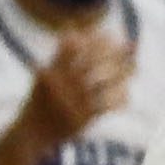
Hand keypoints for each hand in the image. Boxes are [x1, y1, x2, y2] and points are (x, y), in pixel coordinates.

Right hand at [10, 29, 127, 151]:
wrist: (30, 135)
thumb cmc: (41, 101)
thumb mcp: (44, 76)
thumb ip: (59, 55)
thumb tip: (74, 29)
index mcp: (50, 73)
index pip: (71, 49)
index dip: (91, 39)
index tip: (107, 33)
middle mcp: (61, 85)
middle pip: (91, 63)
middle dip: (111, 52)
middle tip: (127, 45)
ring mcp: (72, 102)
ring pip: (103, 83)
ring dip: (121, 73)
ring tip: (134, 69)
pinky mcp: (82, 119)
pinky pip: (106, 105)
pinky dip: (119, 98)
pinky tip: (126, 95)